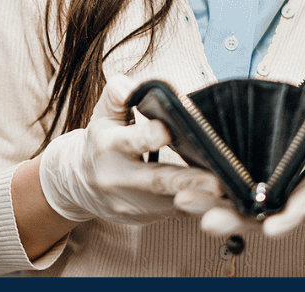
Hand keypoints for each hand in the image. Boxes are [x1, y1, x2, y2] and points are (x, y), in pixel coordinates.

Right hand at [39, 74, 223, 224]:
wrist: (82, 182)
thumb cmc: (103, 140)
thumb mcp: (104, 113)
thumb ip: (118, 94)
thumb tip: (132, 86)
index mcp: (107, 145)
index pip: (129, 140)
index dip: (148, 135)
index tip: (168, 129)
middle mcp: (116, 177)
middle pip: (154, 180)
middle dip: (186, 180)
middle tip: (216, 180)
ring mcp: (129, 202)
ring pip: (167, 202)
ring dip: (197, 198)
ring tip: (223, 191)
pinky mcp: (142, 217)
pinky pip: (173, 212)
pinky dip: (196, 205)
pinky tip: (216, 200)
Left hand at [199, 71, 304, 238]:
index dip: (290, 215)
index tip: (272, 225)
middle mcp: (299, 200)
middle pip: (263, 216)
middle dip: (233, 216)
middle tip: (207, 215)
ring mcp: (280, 205)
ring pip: (243, 215)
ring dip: (214, 212)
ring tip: (185, 203)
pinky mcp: (265, 203)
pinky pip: (237, 209)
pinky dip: (212, 205)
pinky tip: (185, 196)